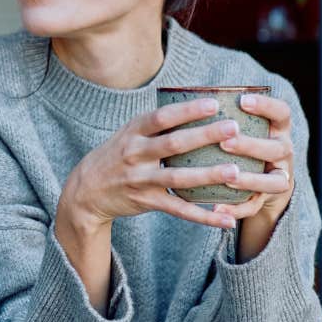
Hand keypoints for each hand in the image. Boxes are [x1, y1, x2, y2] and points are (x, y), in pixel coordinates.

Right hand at [57, 98, 250, 235]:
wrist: (85, 190)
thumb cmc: (117, 155)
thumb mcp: (129, 133)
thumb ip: (157, 123)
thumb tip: (197, 103)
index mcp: (133, 131)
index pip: (162, 117)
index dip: (187, 110)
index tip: (214, 103)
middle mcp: (135, 154)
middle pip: (174, 144)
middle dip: (205, 136)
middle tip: (234, 129)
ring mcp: (141, 179)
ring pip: (178, 178)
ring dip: (208, 175)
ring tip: (235, 172)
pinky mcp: (147, 202)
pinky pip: (179, 209)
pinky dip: (204, 215)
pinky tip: (226, 218)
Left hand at [212, 92, 296, 226]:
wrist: (263, 183)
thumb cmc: (244, 144)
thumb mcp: (245, 127)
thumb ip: (226, 115)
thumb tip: (186, 94)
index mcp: (278, 129)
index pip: (281, 112)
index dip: (266, 106)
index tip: (242, 100)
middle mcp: (283, 152)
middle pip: (277, 148)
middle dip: (252, 146)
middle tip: (225, 142)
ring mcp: (279, 178)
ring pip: (273, 182)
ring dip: (250, 180)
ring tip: (227, 177)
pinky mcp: (267, 200)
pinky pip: (255, 207)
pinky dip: (236, 210)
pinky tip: (217, 210)